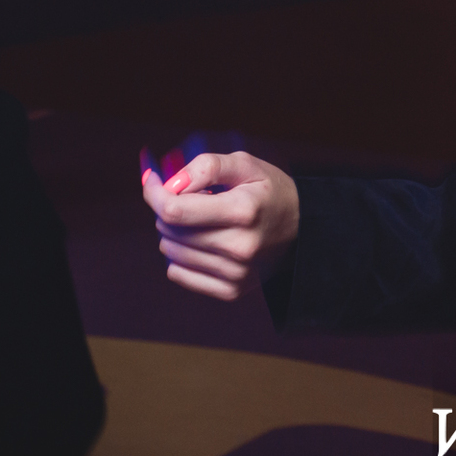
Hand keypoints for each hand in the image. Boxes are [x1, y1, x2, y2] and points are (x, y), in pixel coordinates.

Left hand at [142, 151, 299, 301]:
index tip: (152, 180)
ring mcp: (235, 272)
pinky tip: (201, 241)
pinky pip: (178, 273)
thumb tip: (169, 184)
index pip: (175, 210)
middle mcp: (239, 246)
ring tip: (202, 220)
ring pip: (170, 251)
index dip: (154, 193)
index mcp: (243, 211)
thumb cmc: (269, 191)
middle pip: (169, 230)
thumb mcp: (246, 165)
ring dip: (175, 232)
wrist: (303, 229)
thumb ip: (207, 167)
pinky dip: (180, 255)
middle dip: (168, 208)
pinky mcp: (231, 290)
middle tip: (186, 197)